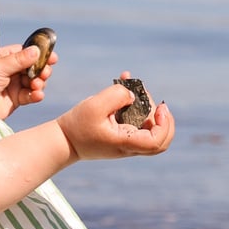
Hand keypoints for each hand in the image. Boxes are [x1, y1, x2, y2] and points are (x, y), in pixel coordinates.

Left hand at [0, 44, 56, 119]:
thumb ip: (19, 60)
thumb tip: (36, 50)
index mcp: (3, 58)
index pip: (25, 53)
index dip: (39, 54)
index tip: (52, 57)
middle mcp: (9, 70)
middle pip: (32, 67)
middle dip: (41, 69)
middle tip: (45, 73)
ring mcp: (13, 85)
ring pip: (34, 81)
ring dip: (39, 82)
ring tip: (37, 85)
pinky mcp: (15, 100)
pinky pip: (30, 95)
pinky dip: (36, 95)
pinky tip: (37, 94)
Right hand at [57, 78, 174, 160]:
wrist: (64, 141)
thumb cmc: (77, 125)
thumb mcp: (95, 105)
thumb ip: (117, 95)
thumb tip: (133, 95)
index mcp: (125, 142)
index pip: (157, 141)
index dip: (165, 124)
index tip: (159, 108)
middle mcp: (130, 146)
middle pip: (161, 138)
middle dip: (161, 115)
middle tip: (146, 96)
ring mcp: (128, 142)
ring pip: (150, 128)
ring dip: (145, 104)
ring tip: (130, 83)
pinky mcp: (123, 136)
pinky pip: (137, 122)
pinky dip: (136, 105)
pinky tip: (126, 86)